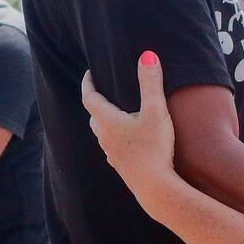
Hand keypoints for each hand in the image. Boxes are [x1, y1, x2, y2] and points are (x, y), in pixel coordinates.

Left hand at [80, 51, 174, 199]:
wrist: (156, 188)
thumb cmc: (154, 149)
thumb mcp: (156, 111)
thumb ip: (151, 83)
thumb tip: (147, 55)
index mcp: (108, 122)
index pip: (89, 98)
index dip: (87, 84)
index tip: (89, 73)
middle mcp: (105, 138)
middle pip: (94, 117)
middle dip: (97, 103)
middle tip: (105, 92)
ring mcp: (112, 155)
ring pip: (102, 135)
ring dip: (106, 123)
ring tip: (118, 115)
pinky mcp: (122, 168)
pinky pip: (114, 150)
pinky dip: (117, 141)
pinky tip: (129, 143)